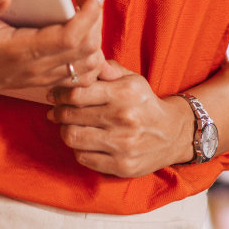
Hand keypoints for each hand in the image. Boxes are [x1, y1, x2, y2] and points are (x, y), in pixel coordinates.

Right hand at [0, 0, 106, 98]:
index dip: (88, 15)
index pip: (69, 38)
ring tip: (86, 10)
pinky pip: (83, 73)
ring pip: (89, 63)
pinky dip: (92, 53)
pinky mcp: (47, 78)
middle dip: (95, 18)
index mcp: (21, 52)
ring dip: (96, 34)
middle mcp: (37, 68)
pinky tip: (83, 31)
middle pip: (86, 49)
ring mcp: (44, 76)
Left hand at [48, 60, 191, 177]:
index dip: (59, 94)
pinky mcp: (121, 165)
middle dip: (58, 112)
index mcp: (125, 93)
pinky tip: (85, 141)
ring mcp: (123, 144)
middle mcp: (124, 118)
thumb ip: (107, 69)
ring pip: (72, 138)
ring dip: (65, 131)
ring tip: (69, 126)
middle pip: (70, 116)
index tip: (54, 95)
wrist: (173, 134)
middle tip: (56, 111)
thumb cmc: (145, 103)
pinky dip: (79, 148)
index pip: (77, 93)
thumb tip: (82, 63)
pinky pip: (83, 157)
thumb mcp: (132, 79)